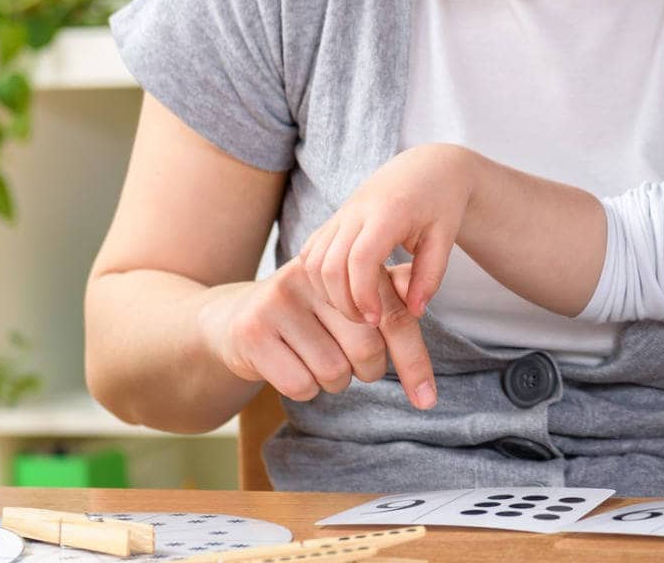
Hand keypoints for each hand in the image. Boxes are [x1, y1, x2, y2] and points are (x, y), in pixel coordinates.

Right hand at [200, 260, 436, 408]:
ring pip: (334, 372)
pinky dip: (305, 388)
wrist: (235, 318)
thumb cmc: (311, 312)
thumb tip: (421, 298)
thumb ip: (392, 292)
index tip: (428, 400)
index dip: (414, 361)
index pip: (393, 316)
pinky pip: (301, 385)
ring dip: (334, 380)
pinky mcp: (253, 331)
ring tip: (317, 359)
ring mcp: (278, 301)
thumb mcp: (350, 296)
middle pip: (366, 348)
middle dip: (368, 370)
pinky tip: (292, 366)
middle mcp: (312, 275)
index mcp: (345, 264)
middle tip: (355, 364)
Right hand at [298, 143, 471, 327]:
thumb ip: (430, 275)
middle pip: (329, 264)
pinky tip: (342, 291)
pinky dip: (318, 277)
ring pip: (312, 260)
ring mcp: (341, 214)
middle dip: (342, 301)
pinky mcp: (333, 219)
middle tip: (367, 322)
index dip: (363, 294)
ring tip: (356, 309)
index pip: (360, 259)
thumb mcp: (444, 238)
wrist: (427, 168)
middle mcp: (356, 211)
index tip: (376, 319)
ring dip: (327, 292)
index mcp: (387, 212)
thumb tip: (414, 312)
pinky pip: (311, 251)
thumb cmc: (441, 203)